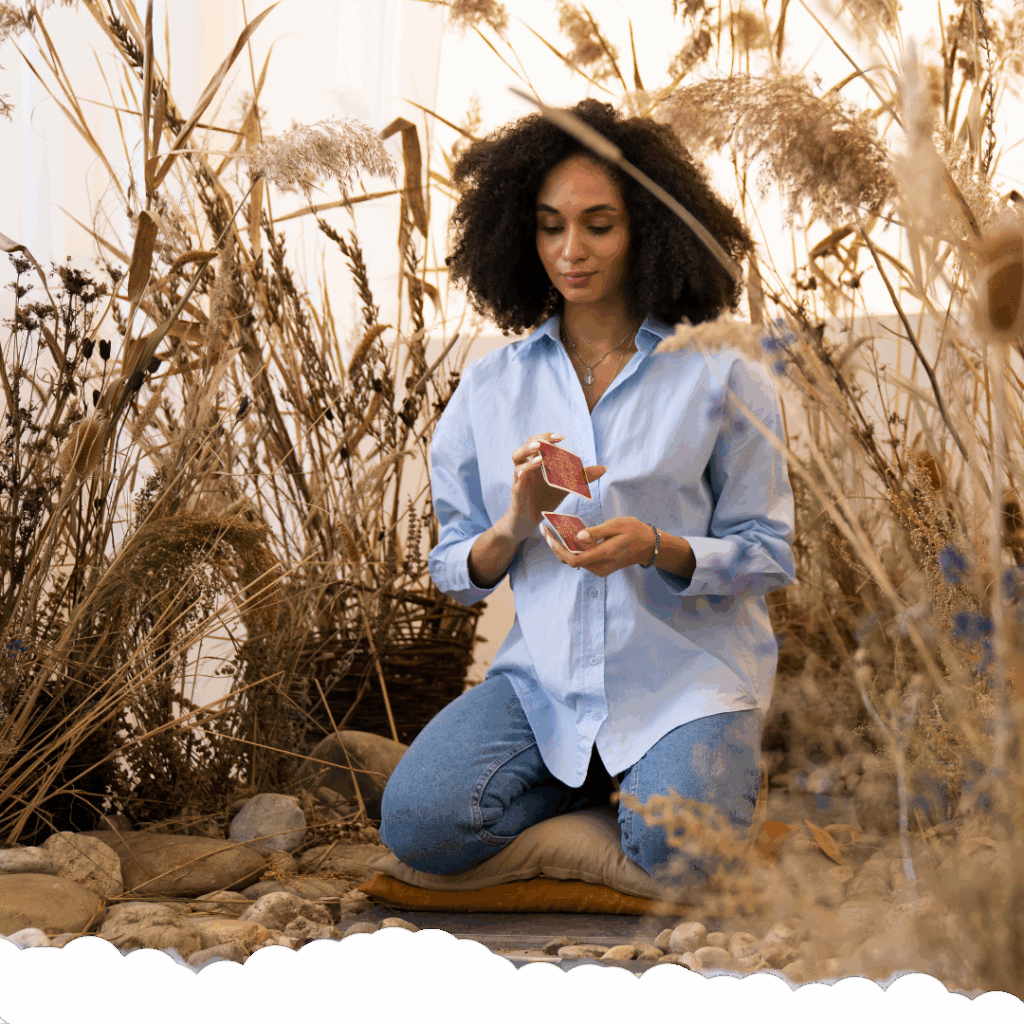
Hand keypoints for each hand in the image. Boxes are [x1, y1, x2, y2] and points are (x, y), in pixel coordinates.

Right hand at [501, 433, 605, 545]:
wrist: (528, 522)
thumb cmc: (544, 501)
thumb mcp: (565, 488)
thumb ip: (582, 477)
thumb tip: (603, 468)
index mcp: (538, 463)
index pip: (539, 442)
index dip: (548, 437)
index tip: (562, 438)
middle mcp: (527, 466)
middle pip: (526, 445)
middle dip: (538, 440)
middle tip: (550, 441)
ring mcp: (520, 478)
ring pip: (517, 458)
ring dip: (526, 452)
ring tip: (537, 450)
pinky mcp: (516, 491)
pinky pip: (516, 479)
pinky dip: (522, 472)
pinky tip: (528, 471)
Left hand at [540, 516, 656, 576]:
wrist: (649, 546)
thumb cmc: (634, 531)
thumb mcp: (617, 525)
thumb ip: (597, 532)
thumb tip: (577, 536)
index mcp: (604, 555)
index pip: (573, 559)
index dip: (557, 549)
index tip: (548, 534)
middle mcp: (600, 566)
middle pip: (570, 561)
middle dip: (556, 546)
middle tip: (546, 529)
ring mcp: (600, 569)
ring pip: (574, 561)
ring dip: (563, 548)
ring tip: (554, 531)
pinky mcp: (600, 568)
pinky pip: (581, 561)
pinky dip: (572, 550)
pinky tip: (568, 538)